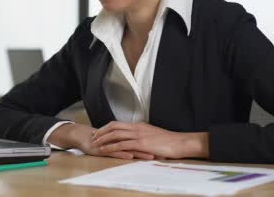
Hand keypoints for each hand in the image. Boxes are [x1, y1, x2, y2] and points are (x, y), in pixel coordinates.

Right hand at [47, 123, 157, 159]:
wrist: (82, 136)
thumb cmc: (100, 139)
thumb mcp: (116, 140)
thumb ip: (127, 141)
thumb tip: (141, 146)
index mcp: (125, 134)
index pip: (142, 138)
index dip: (153, 143)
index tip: (165, 148)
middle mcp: (120, 137)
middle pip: (138, 142)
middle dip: (151, 148)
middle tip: (163, 153)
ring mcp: (112, 142)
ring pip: (128, 146)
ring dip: (140, 151)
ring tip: (151, 156)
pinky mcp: (104, 148)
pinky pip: (115, 150)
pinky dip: (123, 153)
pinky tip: (130, 156)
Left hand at [91, 121, 208, 159]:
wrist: (180, 142)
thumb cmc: (169, 142)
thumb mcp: (153, 136)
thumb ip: (143, 137)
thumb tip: (136, 142)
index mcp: (139, 125)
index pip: (118, 123)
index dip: (107, 127)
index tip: (99, 132)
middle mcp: (137, 127)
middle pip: (113, 126)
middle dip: (101, 131)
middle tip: (93, 136)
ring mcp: (138, 135)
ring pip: (115, 134)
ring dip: (103, 139)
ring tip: (95, 143)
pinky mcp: (141, 143)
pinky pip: (122, 144)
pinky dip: (111, 147)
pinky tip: (105, 150)